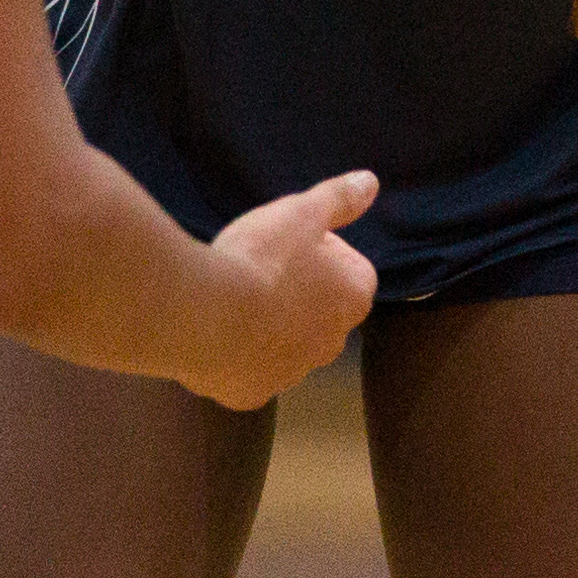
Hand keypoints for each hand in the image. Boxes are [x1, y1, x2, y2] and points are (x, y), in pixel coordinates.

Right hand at [182, 169, 380, 409]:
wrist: (206, 316)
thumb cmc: (262, 259)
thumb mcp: (300, 213)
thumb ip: (337, 199)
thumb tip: (370, 182)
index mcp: (352, 297)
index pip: (353, 270)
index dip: (322, 253)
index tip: (288, 244)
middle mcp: (332, 344)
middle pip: (322, 312)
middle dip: (298, 294)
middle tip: (259, 268)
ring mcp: (291, 375)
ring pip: (286, 345)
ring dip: (268, 326)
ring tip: (232, 298)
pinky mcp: (252, 394)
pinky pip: (249, 371)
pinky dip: (236, 355)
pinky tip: (213, 331)